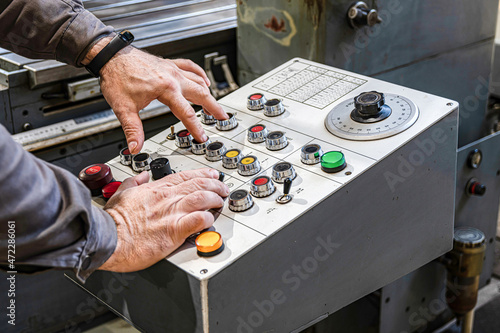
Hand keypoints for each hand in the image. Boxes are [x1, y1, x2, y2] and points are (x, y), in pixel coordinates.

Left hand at [83, 37, 227, 152]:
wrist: (110, 56)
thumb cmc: (117, 77)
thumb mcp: (124, 108)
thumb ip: (133, 130)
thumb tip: (135, 147)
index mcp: (166, 89)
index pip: (187, 113)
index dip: (196, 127)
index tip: (202, 136)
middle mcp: (173, 77)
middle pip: (201, 94)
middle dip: (214, 107)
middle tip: (223, 117)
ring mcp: (172, 69)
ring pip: (198, 80)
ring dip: (208, 93)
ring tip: (214, 103)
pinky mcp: (168, 64)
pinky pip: (190, 67)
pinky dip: (199, 74)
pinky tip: (204, 80)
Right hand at [99, 168, 228, 272]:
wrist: (107, 238)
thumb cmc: (113, 221)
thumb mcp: (122, 193)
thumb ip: (134, 182)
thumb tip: (141, 176)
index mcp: (156, 188)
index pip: (184, 175)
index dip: (202, 174)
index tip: (211, 176)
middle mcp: (166, 198)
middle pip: (198, 184)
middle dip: (215, 185)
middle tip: (222, 189)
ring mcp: (171, 213)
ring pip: (202, 198)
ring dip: (214, 198)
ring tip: (220, 202)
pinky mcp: (174, 230)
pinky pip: (197, 220)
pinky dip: (207, 218)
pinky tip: (210, 219)